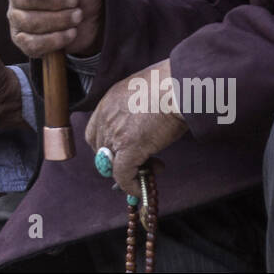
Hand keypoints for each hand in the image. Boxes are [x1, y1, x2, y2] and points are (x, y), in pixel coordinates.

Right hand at [6, 0, 102, 58]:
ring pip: (28, 22)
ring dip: (59, 20)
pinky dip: (55, 40)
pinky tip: (70, 33)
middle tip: (75, 1)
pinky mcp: (23, 40)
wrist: (93, 16)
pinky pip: (31, 44)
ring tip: (77, 16)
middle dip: (54, 2)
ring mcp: (17, 17)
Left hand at [84, 59, 187, 196]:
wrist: (179, 85)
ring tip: (153, 169)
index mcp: (109, 100)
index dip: (105, 146)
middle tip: (142, 162)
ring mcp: (116, 133)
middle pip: (102, 149)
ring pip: (112, 163)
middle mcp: (107, 116)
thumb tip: (148, 119)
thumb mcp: (145, 89)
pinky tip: (140, 189)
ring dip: (130, 171)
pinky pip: (122, 174)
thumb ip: (139, 105)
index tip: (120, 152)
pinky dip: (130, 185)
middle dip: (120, 159)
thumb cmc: (171, 83)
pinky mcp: (129, 148)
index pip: (94, 132)